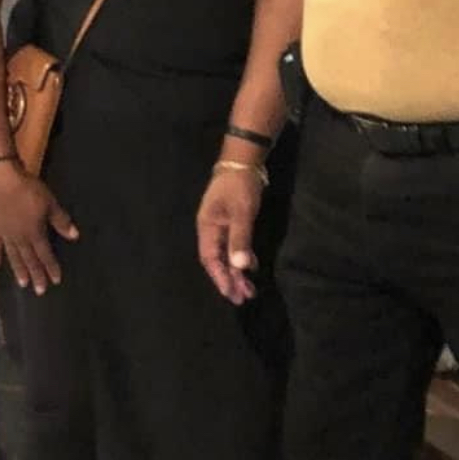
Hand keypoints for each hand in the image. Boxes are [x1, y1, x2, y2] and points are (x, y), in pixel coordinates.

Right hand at [0, 161, 78, 295]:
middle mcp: (19, 238)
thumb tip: (74, 235)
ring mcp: (5, 233)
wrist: (0, 180)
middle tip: (40, 290)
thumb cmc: (26, 190)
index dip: (51, 267)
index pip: (45, 254)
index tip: (55, 280)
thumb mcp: (50, 203)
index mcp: (34, 233)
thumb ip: (61, 221)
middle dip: (36, 275)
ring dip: (18, 270)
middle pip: (29, 260)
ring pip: (13, 256)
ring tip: (22, 283)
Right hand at [197, 169, 262, 304]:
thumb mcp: (241, 212)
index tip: (230, 294)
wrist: (243, 161)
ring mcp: (221, 226)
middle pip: (217, 260)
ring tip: (248, 290)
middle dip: (229, 280)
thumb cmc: (240, 185)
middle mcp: (211, 229)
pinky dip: (241, 258)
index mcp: (207, 227)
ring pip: (226, 255)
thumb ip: (240, 239)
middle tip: (242, 298)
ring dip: (236, 272)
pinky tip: (251, 267)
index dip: (219, 278)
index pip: (210, 259)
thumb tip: (239, 267)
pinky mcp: (231, 222)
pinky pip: (234, 246)